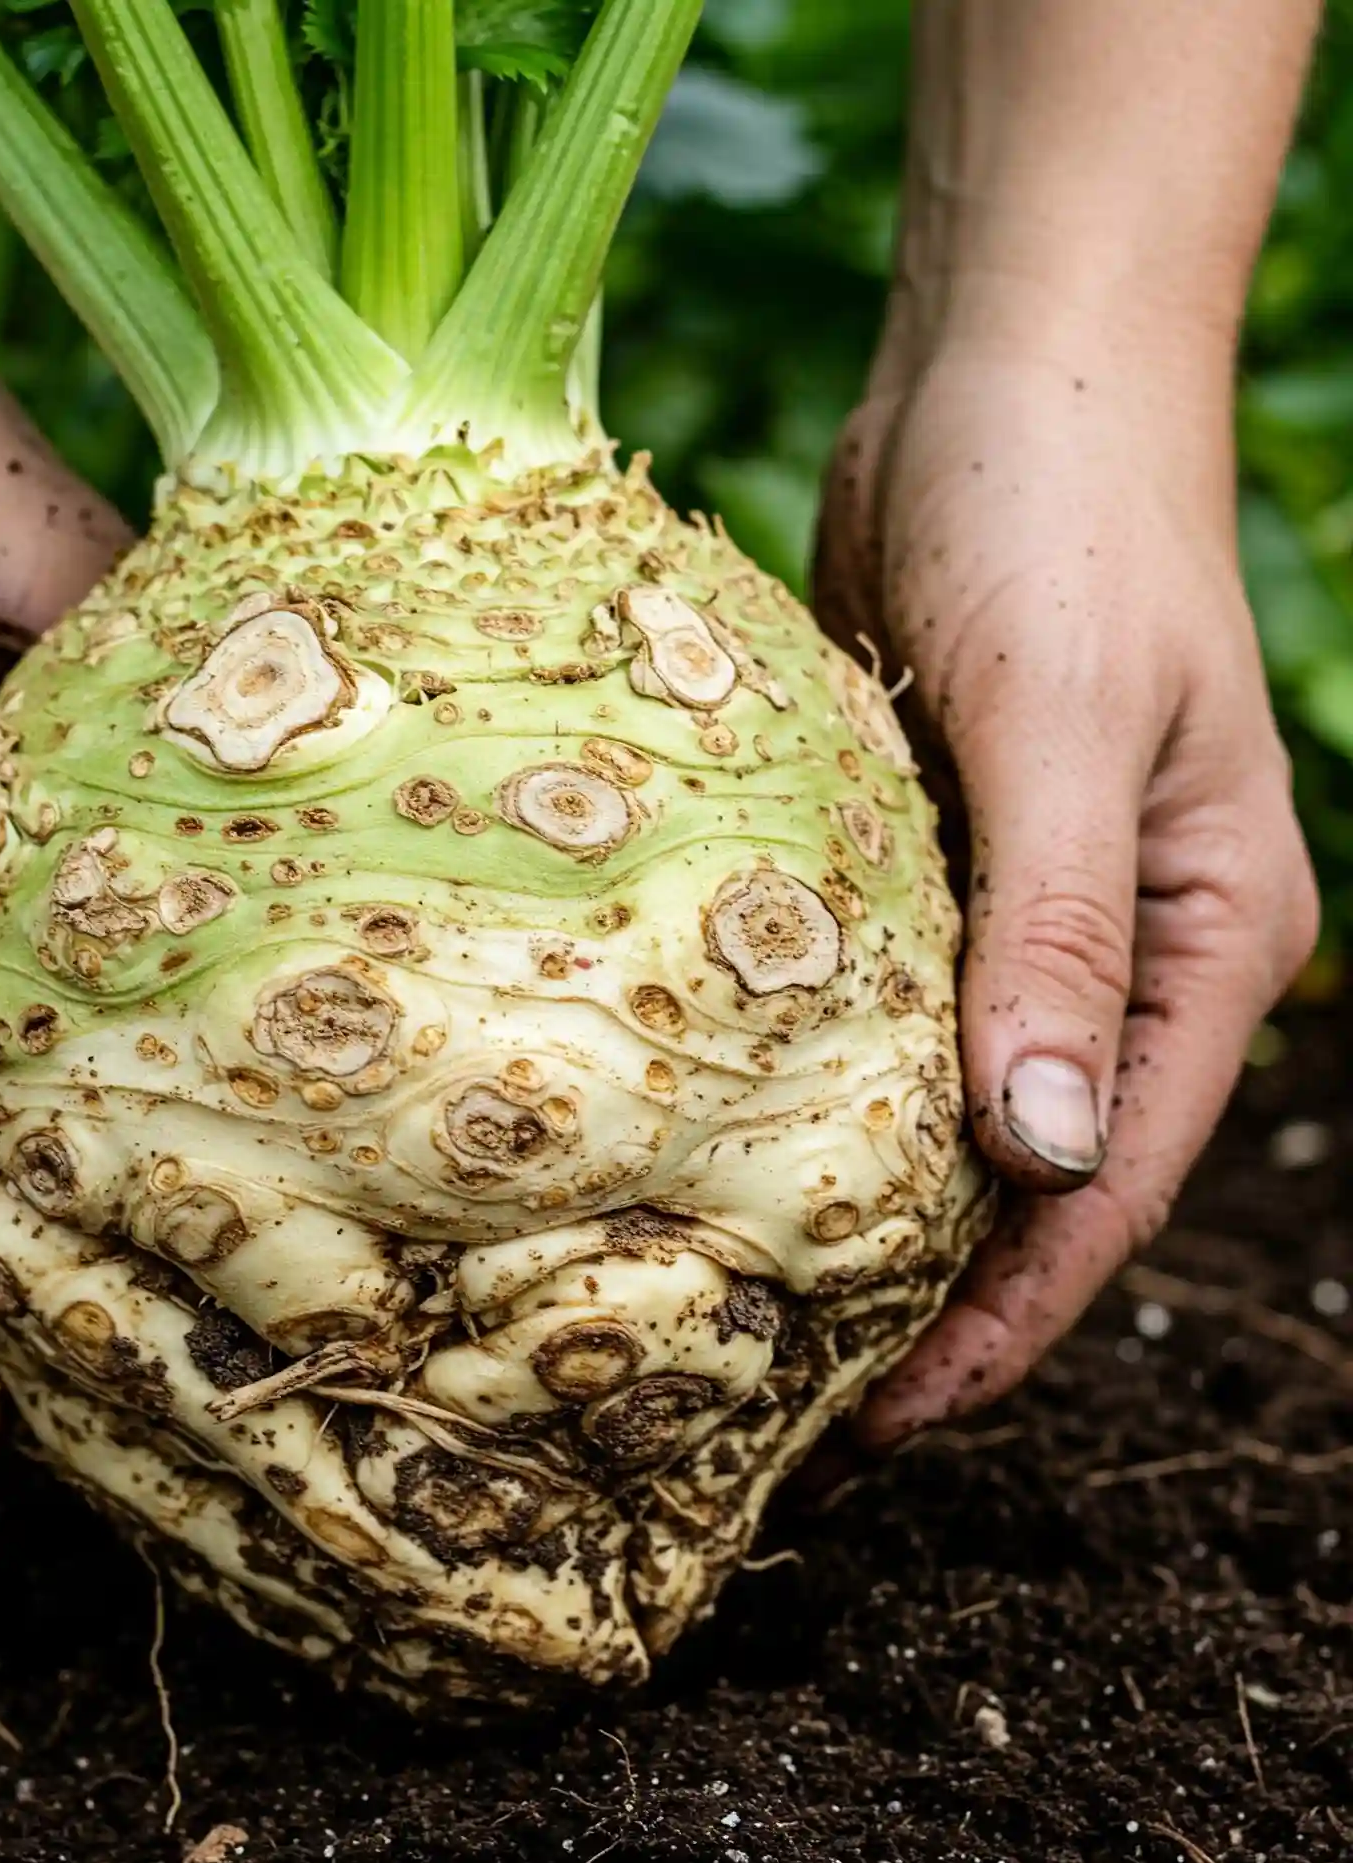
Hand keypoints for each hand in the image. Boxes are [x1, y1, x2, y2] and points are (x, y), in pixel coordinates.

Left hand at [813, 334, 1318, 1449]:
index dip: (999, 1324)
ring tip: (725, 1323)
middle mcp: (1114, 954)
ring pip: (930, 1104)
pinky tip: (713, 1157)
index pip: (1100, 1186)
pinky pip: (864, 1011)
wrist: (999, 372)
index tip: (878, 1432)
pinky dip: (808, 1091)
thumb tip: (1040, 1153)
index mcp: (1205, 947)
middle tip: (767, 1419)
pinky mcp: (914, 863)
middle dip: (917, 1302)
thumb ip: (1062, 937)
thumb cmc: (1060, 519)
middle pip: (1015, 1176)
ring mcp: (1009, 912)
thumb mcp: (1065, 729)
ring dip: (851, 1211)